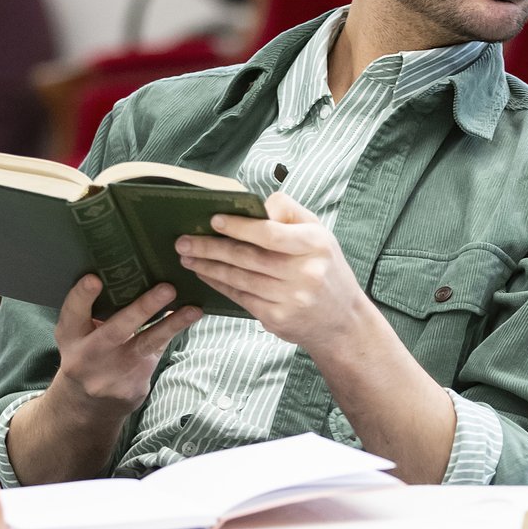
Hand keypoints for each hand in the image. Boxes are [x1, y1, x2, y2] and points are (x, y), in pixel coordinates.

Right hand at [52, 275, 200, 415]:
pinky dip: (173, 334)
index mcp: (70, 336)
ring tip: (193, 310)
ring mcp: (112, 373)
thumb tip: (133, 271)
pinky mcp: (133, 385)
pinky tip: (191, 318)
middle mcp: (88, 355)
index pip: (72, 312)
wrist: (87, 406)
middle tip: (167, 288)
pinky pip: (157, 352)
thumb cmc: (87, 353)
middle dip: (142, 308)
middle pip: (116, 330)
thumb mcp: (79, 334)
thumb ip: (95, 311)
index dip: (82, 296)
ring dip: (171, 325)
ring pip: (145, 344)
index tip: (94, 279)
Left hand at [175, 192, 366, 352]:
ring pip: (240, 278)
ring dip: (209, 266)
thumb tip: (255, 207)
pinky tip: (205, 274)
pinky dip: (219, 284)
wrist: (344, 322)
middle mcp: (305, 272)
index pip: (271, 233)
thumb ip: (290, 213)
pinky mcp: (277, 319)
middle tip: (184, 240)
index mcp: (315, 244)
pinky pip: (241, 297)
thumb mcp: (320, 234)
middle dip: (211, 247)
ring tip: (187, 257)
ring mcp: (290, 299)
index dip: (239, 226)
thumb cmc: (326, 270)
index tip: (213, 220)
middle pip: (249, 257)